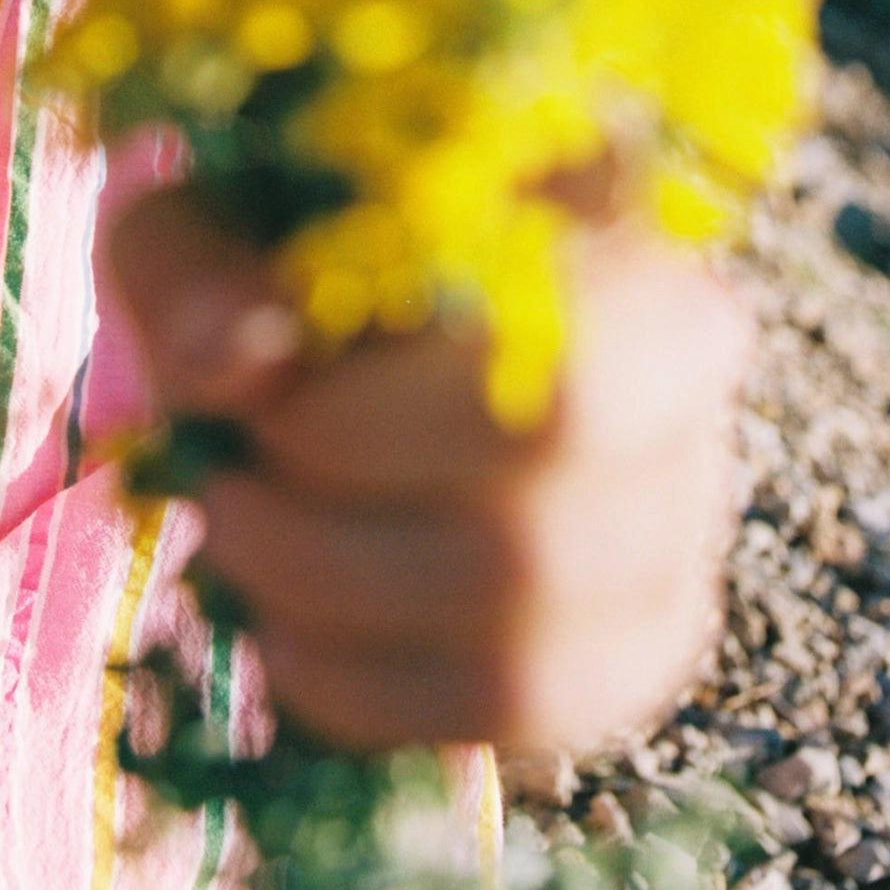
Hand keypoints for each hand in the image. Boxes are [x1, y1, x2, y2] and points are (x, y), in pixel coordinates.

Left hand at [106, 187, 751, 757]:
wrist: (320, 350)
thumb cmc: (265, 261)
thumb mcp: (204, 227)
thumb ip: (201, 272)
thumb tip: (232, 359)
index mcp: (594, 184)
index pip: (540, 300)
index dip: (379, 383)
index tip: (253, 393)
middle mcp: (688, 332)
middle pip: (557, 447)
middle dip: (343, 493)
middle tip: (226, 486)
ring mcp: (687, 495)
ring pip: (544, 601)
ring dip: (342, 600)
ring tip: (243, 554)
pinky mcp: (650, 631)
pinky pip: (534, 705)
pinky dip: (379, 695)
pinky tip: (291, 639)